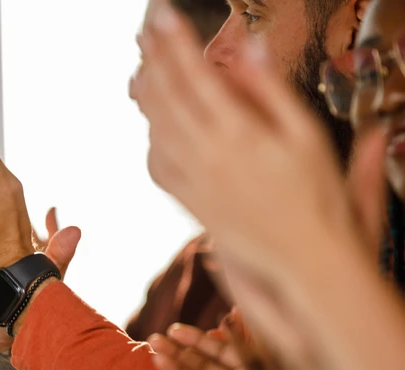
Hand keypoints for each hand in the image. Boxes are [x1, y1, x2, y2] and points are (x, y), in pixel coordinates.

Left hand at [134, 4, 385, 281]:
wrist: (305, 259)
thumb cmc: (316, 197)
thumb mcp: (306, 136)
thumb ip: (271, 91)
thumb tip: (247, 47)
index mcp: (239, 135)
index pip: (197, 78)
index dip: (176, 44)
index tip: (160, 17)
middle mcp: (209, 159)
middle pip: (169, 101)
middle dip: (153, 62)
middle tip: (142, 35)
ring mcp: (196, 185)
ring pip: (158, 134)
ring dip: (145, 100)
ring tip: (138, 73)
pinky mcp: (193, 207)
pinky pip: (159, 172)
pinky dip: (150, 146)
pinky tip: (150, 132)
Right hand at [148, 313, 326, 369]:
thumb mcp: (270, 365)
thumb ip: (246, 341)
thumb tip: (232, 310)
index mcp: (250, 365)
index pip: (216, 348)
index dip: (195, 339)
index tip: (173, 330)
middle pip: (202, 365)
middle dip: (178, 353)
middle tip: (154, 342)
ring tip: (156, 360)